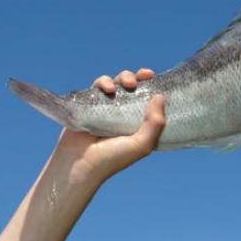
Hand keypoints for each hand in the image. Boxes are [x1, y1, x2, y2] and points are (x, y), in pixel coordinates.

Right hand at [54, 68, 164, 182]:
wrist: (80, 163)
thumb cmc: (112, 158)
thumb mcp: (142, 145)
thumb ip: (155, 124)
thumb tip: (160, 96)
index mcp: (138, 124)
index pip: (148, 101)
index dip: (152, 87)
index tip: (153, 78)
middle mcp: (123, 115)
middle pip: (133, 87)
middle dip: (137, 78)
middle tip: (137, 83)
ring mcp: (106, 109)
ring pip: (116, 83)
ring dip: (122, 77)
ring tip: (126, 84)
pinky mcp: (89, 104)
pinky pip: (98, 86)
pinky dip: (104, 82)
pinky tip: (108, 89)